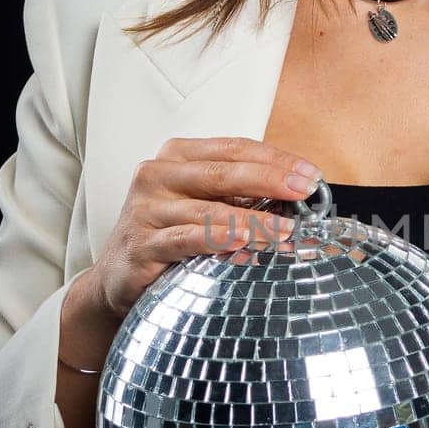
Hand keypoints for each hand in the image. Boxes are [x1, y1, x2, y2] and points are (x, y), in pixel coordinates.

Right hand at [85, 135, 325, 320]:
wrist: (117, 279)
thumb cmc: (169, 235)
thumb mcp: (203, 205)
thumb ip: (239, 196)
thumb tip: (296, 199)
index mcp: (177, 156)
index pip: (234, 149)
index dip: (276, 159)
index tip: (311, 174)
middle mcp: (157, 175)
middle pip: (223, 172)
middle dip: (270, 180)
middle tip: (304, 191)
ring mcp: (147, 209)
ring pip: (209, 209)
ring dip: (253, 219)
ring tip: (285, 228)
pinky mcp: (143, 243)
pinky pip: (187, 239)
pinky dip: (219, 240)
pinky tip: (245, 243)